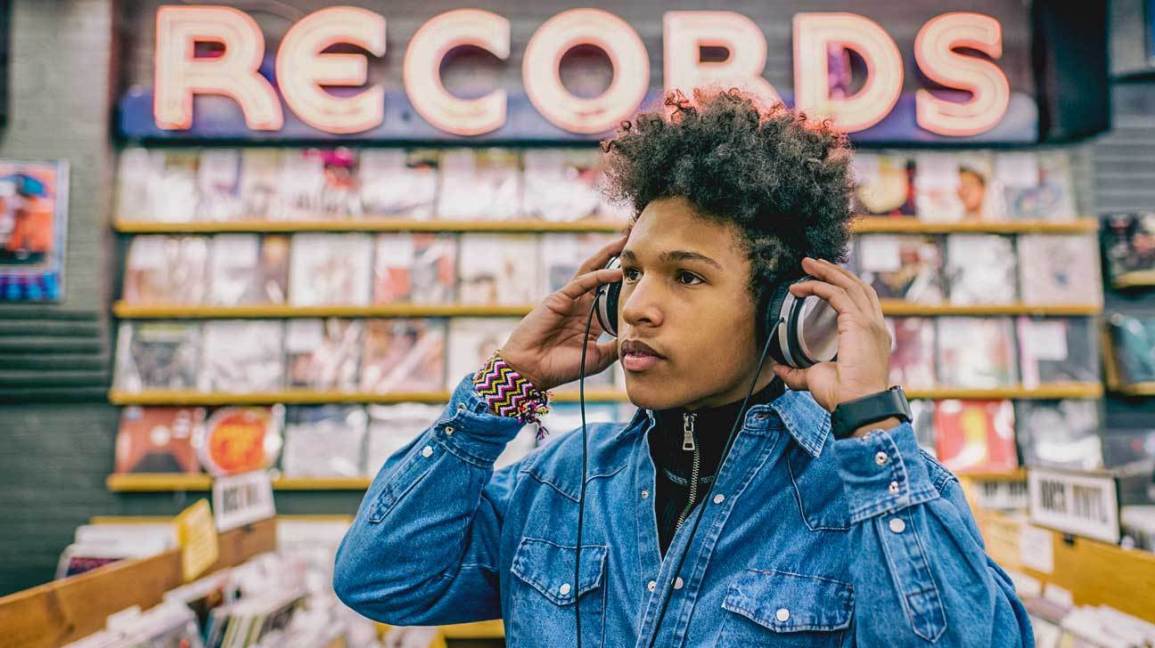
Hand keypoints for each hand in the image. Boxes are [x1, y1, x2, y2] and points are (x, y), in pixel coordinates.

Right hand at [500, 235, 626, 390]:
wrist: (531, 371)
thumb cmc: (560, 367)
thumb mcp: (598, 358)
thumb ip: (616, 346)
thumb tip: (640, 338)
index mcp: (591, 320)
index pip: (613, 295)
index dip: (628, 283)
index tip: (648, 272)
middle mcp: (581, 306)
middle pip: (604, 276)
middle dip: (619, 259)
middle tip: (638, 244)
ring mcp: (569, 300)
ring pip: (592, 271)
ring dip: (608, 256)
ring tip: (625, 242)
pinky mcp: (558, 299)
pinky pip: (581, 283)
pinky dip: (599, 276)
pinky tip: (617, 272)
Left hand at [771, 257, 892, 412]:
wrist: (857, 406)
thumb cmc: (843, 397)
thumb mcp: (815, 380)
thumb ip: (797, 373)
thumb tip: (779, 368)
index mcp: (870, 336)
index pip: (861, 300)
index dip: (843, 285)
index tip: (821, 278)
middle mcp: (874, 325)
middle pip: (857, 286)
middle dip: (834, 271)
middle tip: (811, 263)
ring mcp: (870, 323)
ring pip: (849, 285)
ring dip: (827, 271)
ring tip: (807, 263)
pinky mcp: (859, 323)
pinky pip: (837, 295)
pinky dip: (818, 287)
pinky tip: (801, 287)